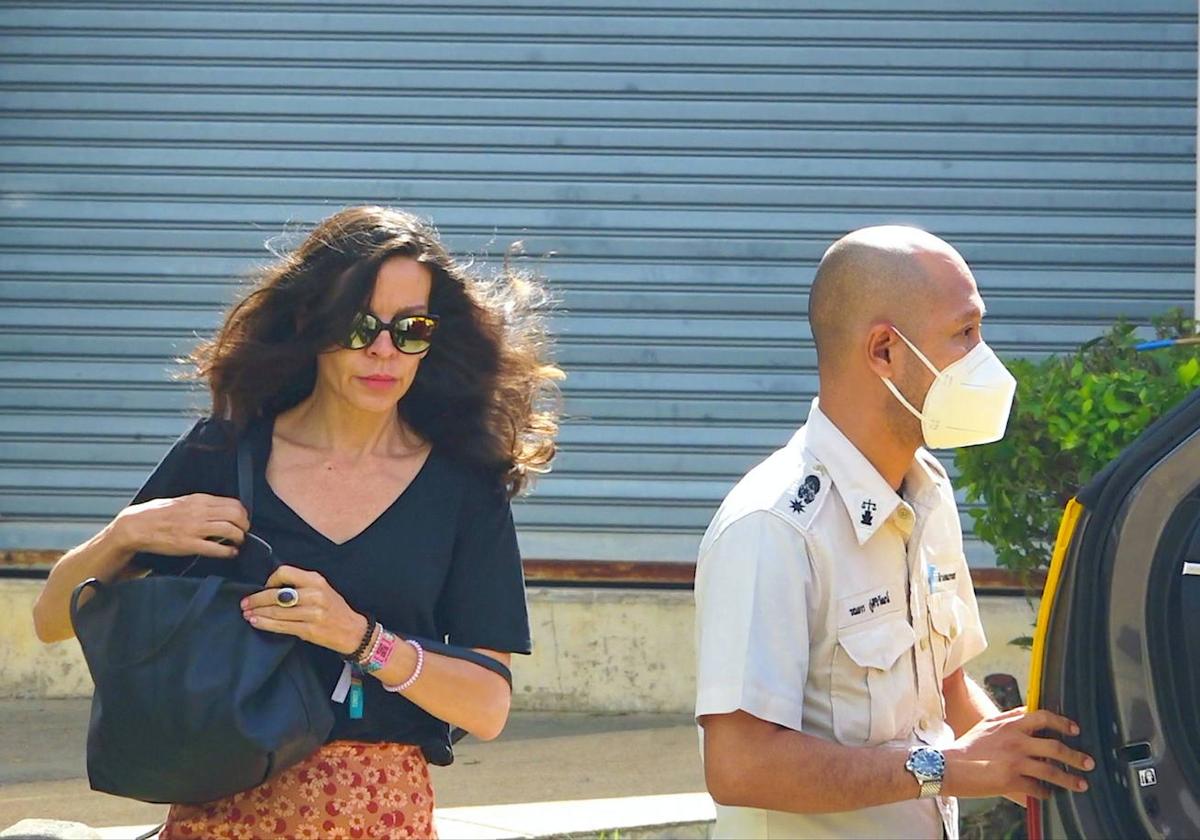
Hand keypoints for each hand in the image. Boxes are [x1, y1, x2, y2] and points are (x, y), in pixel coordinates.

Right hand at [113, 494, 248, 558]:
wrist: (136, 526)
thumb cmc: (157, 514)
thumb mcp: (182, 501)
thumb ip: (201, 504)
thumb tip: (220, 508)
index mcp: (199, 500)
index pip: (233, 503)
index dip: (243, 513)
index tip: (243, 520)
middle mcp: (199, 512)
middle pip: (236, 515)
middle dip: (245, 525)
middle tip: (244, 532)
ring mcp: (195, 529)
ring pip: (230, 530)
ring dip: (240, 538)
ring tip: (239, 542)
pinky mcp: (189, 544)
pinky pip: (217, 548)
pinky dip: (229, 551)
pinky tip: (231, 553)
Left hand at [240, 565, 367, 655]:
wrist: (353, 631)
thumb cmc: (334, 609)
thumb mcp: (322, 589)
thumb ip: (300, 586)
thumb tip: (270, 588)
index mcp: (316, 580)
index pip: (285, 572)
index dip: (270, 580)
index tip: (264, 588)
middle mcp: (314, 594)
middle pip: (276, 594)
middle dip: (256, 599)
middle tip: (245, 603)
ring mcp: (312, 613)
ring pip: (276, 611)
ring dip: (257, 612)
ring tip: (247, 614)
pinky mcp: (309, 629)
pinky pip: (281, 625)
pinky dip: (265, 624)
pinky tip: (256, 622)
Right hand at [943, 707, 1094, 801]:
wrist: (948, 766)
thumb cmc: (968, 746)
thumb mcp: (988, 724)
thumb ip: (1009, 717)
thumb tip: (1029, 710)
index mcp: (1010, 724)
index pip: (1043, 717)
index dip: (1063, 722)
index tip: (1075, 730)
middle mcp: (1015, 741)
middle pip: (1055, 746)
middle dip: (1076, 756)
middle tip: (1088, 762)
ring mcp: (1014, 761)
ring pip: (1052, 770)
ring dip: (1069, 779)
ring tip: (1081, 784)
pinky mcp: (1011, 780)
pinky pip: (1037, 789)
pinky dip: (1046, 793)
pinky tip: (1049, 795)